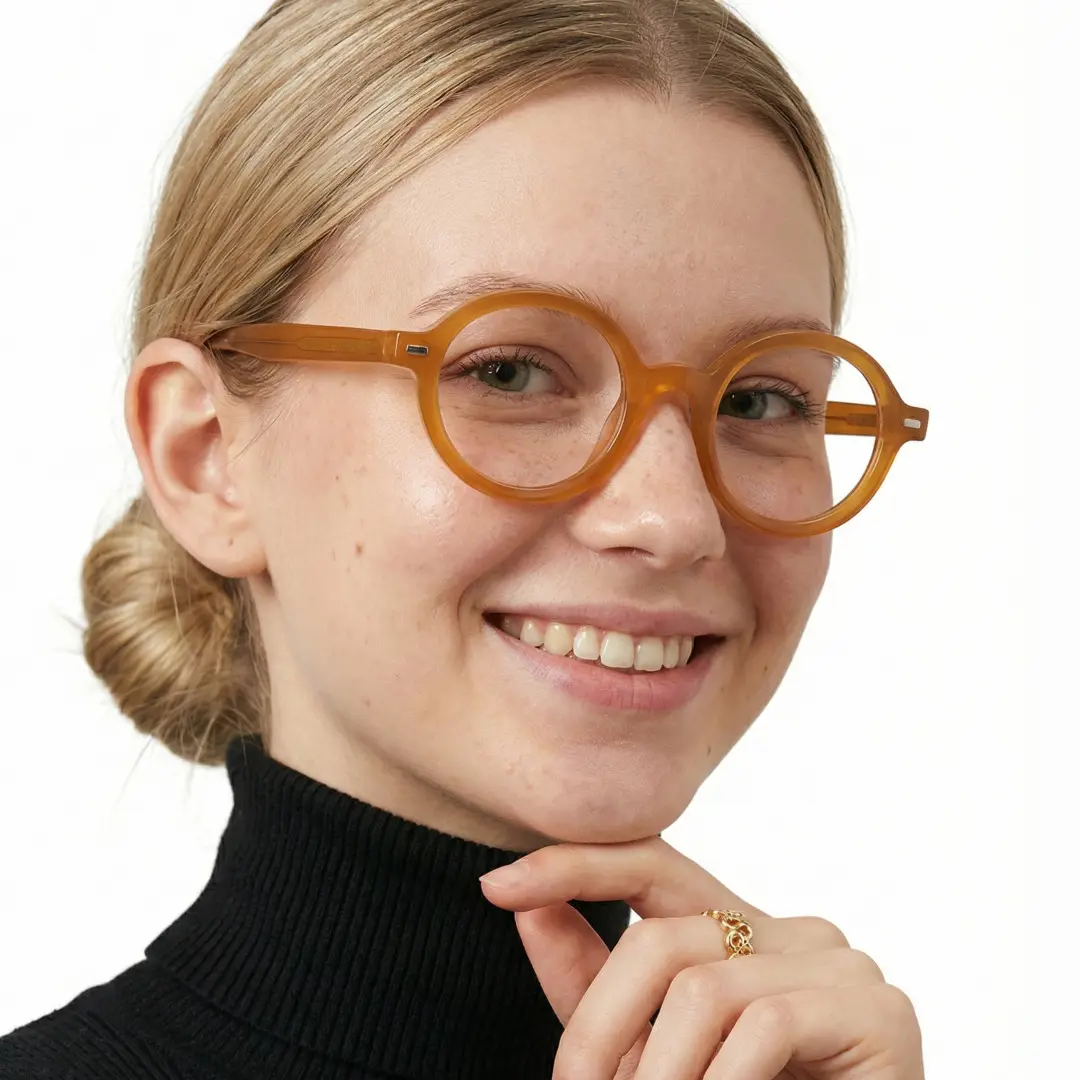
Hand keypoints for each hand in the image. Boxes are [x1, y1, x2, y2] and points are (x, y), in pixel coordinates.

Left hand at [479, 837, 923, 1079]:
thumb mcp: (645, 1053)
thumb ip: (591, 985)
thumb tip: (523, 906)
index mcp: (739, 933)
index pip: (652, 863)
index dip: (575, 865)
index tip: (497, 887)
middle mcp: (791, 932)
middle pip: (662, 938)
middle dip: (598, 1028)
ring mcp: (839, 964)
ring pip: (703, 988)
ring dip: (656, 1075)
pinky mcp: (878, 1011)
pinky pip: (763, 1022)